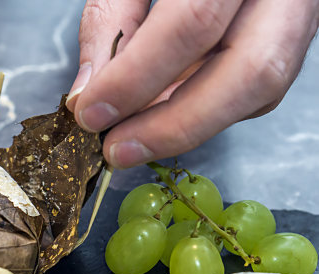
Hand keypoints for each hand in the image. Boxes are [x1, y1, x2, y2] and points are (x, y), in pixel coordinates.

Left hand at [66, 0, 318, 168]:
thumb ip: (110, 24)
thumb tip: (87, 96)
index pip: (192, 22)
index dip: (137, 78)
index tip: (92, 113)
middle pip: (249, 70)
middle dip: (174, 124)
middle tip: (118, 148)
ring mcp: (297, 13)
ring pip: (259, 88)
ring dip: (188, 126)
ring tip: (133, 140)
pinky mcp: (289, 39)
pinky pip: (254, 90)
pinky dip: (204, 110)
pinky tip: (163, 114)